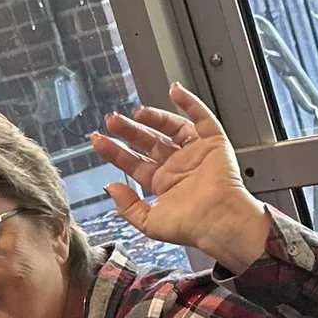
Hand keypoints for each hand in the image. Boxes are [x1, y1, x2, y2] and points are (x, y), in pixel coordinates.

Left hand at [92, 83, 271, 271]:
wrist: (218, 221)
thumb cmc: (191, 227)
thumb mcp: (149, 222)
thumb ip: (127, 206)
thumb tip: (111, 188)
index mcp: (163, 184)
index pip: (134, 162)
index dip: (115, 151)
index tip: (99, 141)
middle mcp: (178, 166)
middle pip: (149, 142)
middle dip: (129, 131)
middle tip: (112, 120)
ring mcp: (195, 153)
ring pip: (170, 128)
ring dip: (153, 117)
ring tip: (135, 112)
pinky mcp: (214, 143)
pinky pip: (202, 118)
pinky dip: (190, 103)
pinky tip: (174, 91)